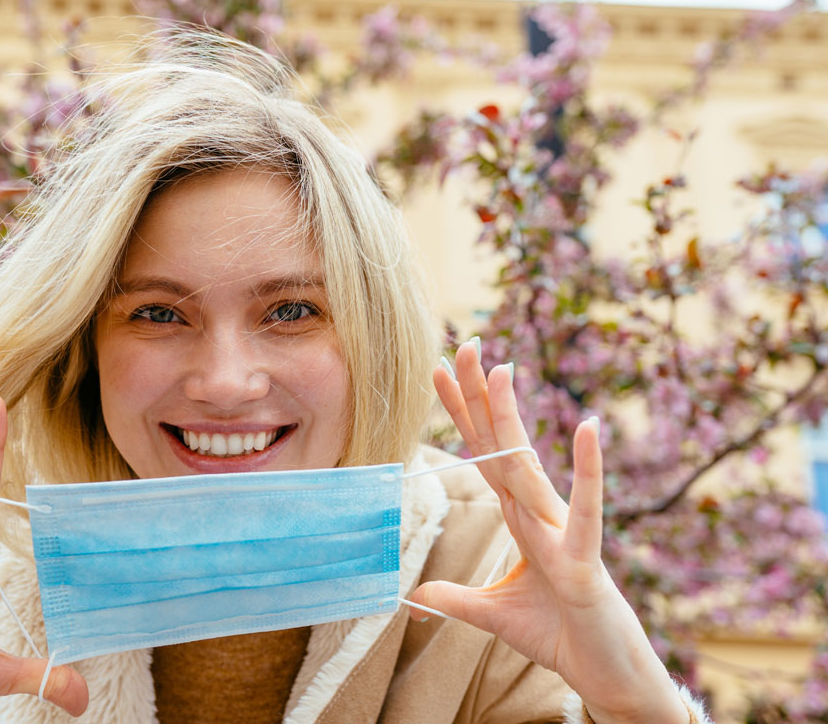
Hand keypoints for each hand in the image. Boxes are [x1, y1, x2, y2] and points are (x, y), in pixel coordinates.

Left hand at [408, 341, 686, 723]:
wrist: (602, 672)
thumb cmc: (557, 634)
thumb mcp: (492, 614)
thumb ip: (455, 599)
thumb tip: (414, 594)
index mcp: (519, 516)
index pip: (483, 454)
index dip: (462, 414)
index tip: (439, 371)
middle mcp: (539, 512)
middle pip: (501, 445)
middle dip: (480, 396)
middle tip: (465, 343)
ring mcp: (560, 531)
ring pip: (528, 467)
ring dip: (513, 419)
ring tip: (502, 369)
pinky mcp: (581, 560)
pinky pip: (585, 511)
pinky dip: (588, 471)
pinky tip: (589, 428)